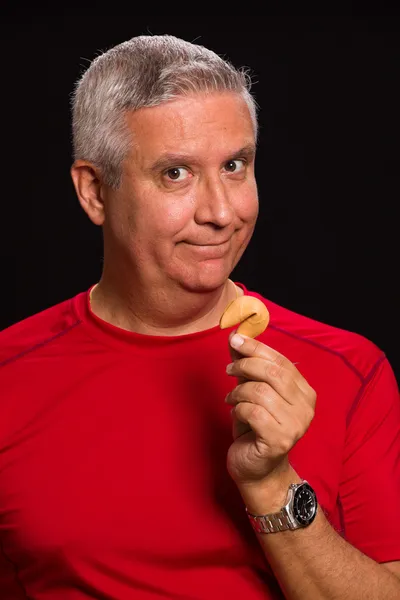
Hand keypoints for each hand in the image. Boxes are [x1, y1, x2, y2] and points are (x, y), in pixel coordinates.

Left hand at [225, 332, 315, 488]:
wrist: (258, 469)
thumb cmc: (256, 428)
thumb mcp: (252, 391)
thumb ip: (248, 366)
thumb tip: (235, 337)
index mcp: (305, 393)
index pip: (281, 362)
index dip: (256, 347)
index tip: (235, 339)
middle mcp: (306, 408)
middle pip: (273, 373)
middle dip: (245, 366)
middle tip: (228, 369)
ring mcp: (295, 426)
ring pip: (260, 392)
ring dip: (238, 392)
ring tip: (231, 398)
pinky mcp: (279, 441)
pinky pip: (252, 412)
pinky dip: (238, 409)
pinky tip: (236, 414)